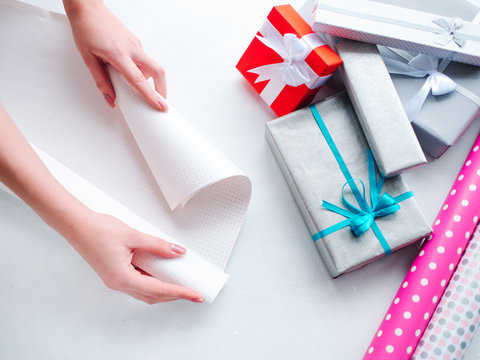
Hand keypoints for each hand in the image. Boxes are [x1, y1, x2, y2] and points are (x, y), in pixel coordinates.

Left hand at [63, 0, 167, 109]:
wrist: (87, 8)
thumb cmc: (86, 29)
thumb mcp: (88, 59)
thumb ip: (101, 82)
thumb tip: (111, 99)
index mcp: (119, 55)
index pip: (139, 80)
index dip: (151, 96)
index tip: (160, 106)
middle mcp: (132, 48)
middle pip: (157, 71)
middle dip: (162, 89)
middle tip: (160, 102)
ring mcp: (136, 44)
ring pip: (151, 66)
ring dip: (150, 80)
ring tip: (138, 88)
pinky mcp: (136, 41)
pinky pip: (144, 59)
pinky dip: (142, 70)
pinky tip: (131, 72)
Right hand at [66, 210, 203, 303]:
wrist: (76, 225)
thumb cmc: (97, 230)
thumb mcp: (134, 236)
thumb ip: (157, 245)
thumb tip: (176, 252)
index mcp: (122, 278)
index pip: (158, 290)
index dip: (179, 293)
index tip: (194, 295)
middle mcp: (118, 283)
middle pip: (152, 296)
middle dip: (173, 295)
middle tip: (191, 291)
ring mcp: (115, 280)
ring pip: (145, 292)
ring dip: (163, 289)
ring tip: (179, 282)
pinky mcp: (114, 274)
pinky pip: (137, 283)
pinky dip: (152, 281)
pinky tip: (160, 272)